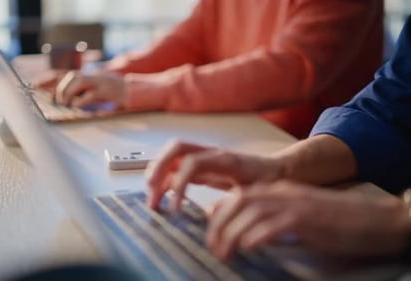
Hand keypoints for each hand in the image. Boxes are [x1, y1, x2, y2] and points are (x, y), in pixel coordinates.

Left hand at [34, 70, 126, 108]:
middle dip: (62, 88)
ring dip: (69, 92)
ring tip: (65, 104)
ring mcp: (103, 82)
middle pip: (73, 76)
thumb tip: (74, 102)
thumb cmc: (122, 95)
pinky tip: (76, 107)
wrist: (139, 93)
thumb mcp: (103, 91)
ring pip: (80, 81)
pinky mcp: (108, 91)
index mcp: (94, 76)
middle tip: (59, 102)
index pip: (72, 75)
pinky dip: (81, 100)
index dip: (59, 83)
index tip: (50, 94)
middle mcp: (97, 77)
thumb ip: (90, 93)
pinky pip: (92, 94)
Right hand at [145, 140, 283, 209]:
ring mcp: (205, 157)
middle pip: (176, 149)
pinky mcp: (202, 166)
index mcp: (225, 159)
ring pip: (173, 156)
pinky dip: (165, 180)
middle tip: (151, 193)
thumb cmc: (269, 182)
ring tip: (152, 198)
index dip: (179, 183)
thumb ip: (235, 202)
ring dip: (157, 174)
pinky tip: (162, 197)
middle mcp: (211, 154)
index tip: (175, 208)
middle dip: (158, 168)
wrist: (279, 171)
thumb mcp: (256, 194)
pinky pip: (177, 167)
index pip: (192, 163)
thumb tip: (210, 214)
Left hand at [207, 180, 410, 260]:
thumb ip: (272, 219)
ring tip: (224, 253)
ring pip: (253, 211)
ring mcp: (297, 203)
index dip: (218, 213)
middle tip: (213, 247)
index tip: (209, 233)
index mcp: (279, 190)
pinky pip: (278, 223)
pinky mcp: (310, 218)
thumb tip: (244, 232)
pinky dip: (259, 234)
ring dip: (233, 232)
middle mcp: (284, 192)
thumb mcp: (298, 216)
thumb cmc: (336, 222)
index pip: (239, 195)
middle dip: (219, 223)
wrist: (377, 218)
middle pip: (240, 200)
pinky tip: (249, 247)